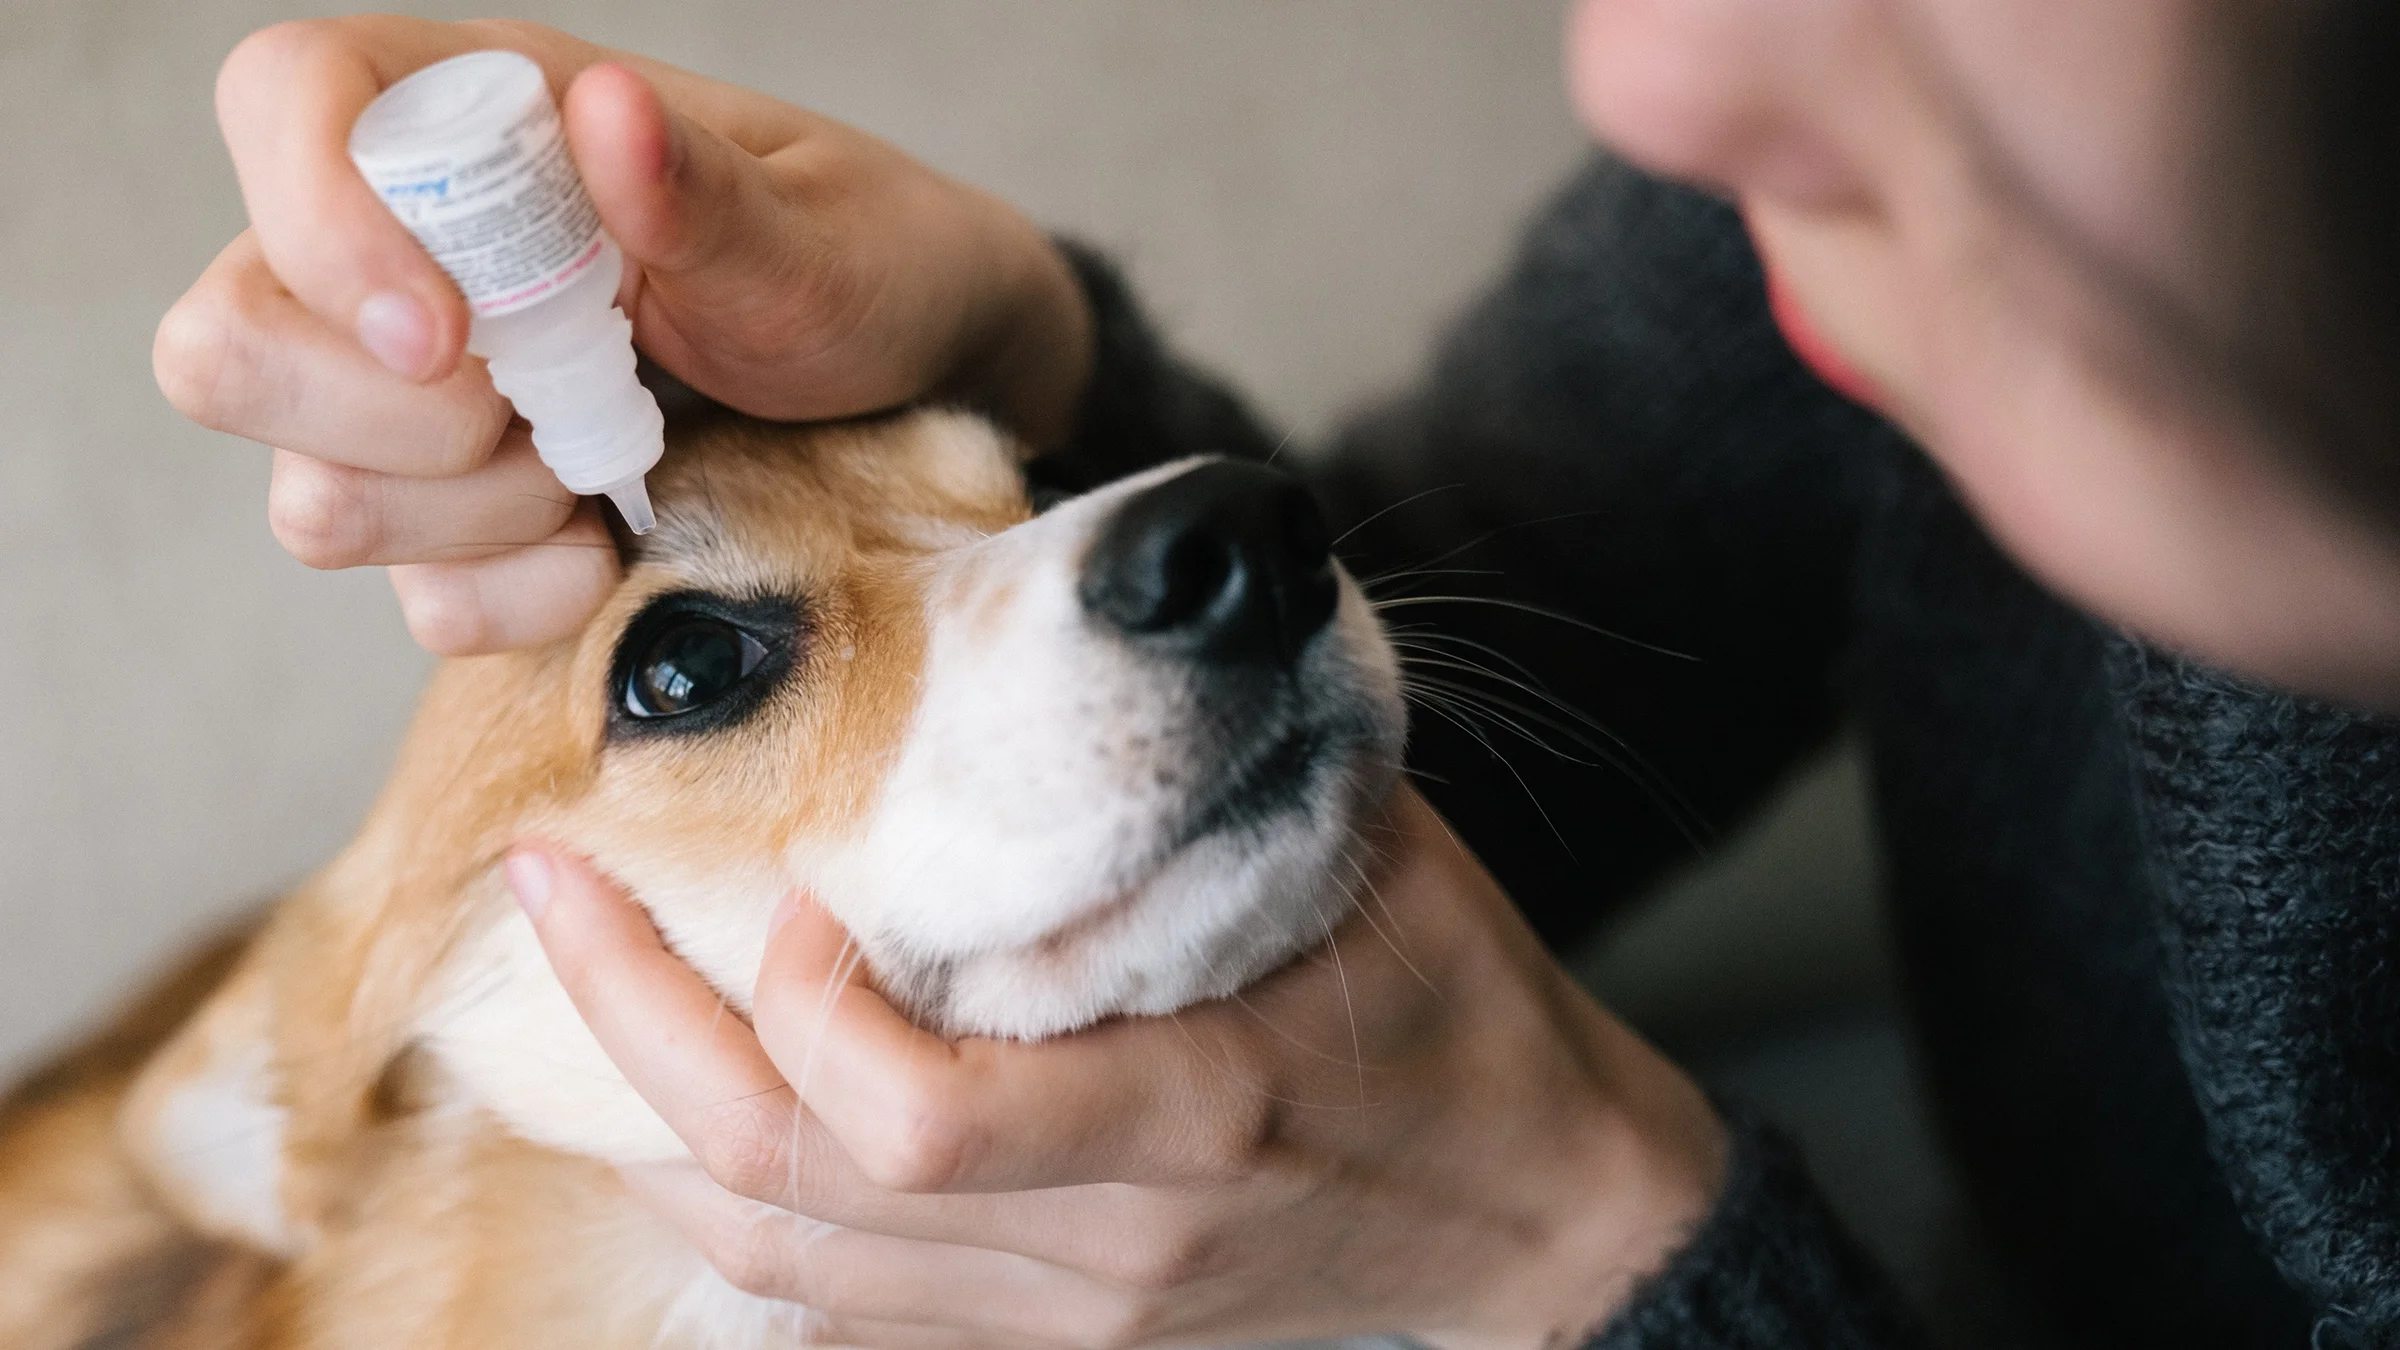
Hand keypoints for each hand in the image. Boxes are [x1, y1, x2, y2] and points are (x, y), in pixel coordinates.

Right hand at [157, 16, 1090, 654]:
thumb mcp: (816, 232)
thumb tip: (610, 114)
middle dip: (386, 420)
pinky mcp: (460, 519)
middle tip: (540, 409)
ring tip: (600, 469)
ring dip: (467, 516)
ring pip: (306, 498)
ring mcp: (413, 402)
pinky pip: (415, 598)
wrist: (917, 383)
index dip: (316, 220)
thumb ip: (707, 193)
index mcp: (478, 115)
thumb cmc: (861, 262)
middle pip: (226, 343)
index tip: (452, 334)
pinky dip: (515, 595)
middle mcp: (407, 251)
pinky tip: (605, 548)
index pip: (284, 100)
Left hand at [508, 788, 1727, 1349]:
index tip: (782, 878)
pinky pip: (838, 1307)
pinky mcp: (1053, 1348)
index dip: (801, 1012)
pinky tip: (677, 1113)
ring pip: (785, 1265)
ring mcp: (1069, 1322)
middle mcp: (1105, 1250)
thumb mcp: (1372, 864)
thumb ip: (1215, 776)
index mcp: (1190, 1119)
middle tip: (552, 887)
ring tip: (572, 989)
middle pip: (796, 1197)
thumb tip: (1101, 607)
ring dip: (651, 1127)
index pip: (910, 1123)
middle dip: (639, 1041)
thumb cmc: (1457, 1014)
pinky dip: (733, 1204)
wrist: (1539, 1224)